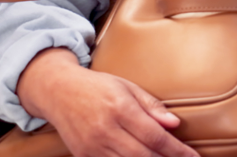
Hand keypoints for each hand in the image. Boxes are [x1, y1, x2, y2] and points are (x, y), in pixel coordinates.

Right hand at [18, 48, 198, 156]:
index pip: (155, 136)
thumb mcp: (126, 87)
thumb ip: (151, 106)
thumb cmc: (97, 86)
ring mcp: (93, 147)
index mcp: (120, 108)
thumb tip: (174, 123)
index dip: (177, 151)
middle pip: (144, 156)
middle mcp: (107, 130)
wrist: (59, 91)